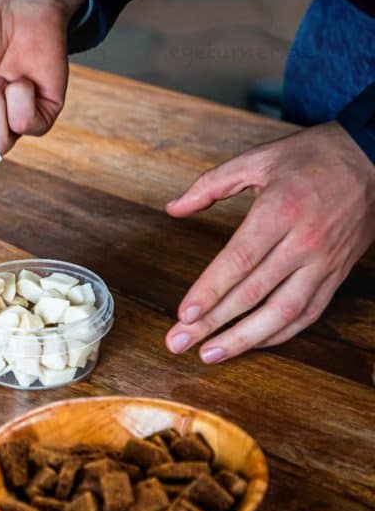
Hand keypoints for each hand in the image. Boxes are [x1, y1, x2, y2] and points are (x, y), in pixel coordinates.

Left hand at [165, 122, 374, 362]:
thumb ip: (211, 185)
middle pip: (253, 293)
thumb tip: (172, 209)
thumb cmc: (313, 156)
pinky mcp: (338, 273)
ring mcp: (324, 262)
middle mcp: (304, 242)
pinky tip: (252, 343)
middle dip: (213, 323)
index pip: (239, 260)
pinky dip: (281, 332)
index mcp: (280, 211)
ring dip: (244, 338)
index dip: (210, 290)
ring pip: (282, 311)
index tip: (184, 314)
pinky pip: (309, 312)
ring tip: (210, 354)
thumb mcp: (258, 159)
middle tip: (179, 343)